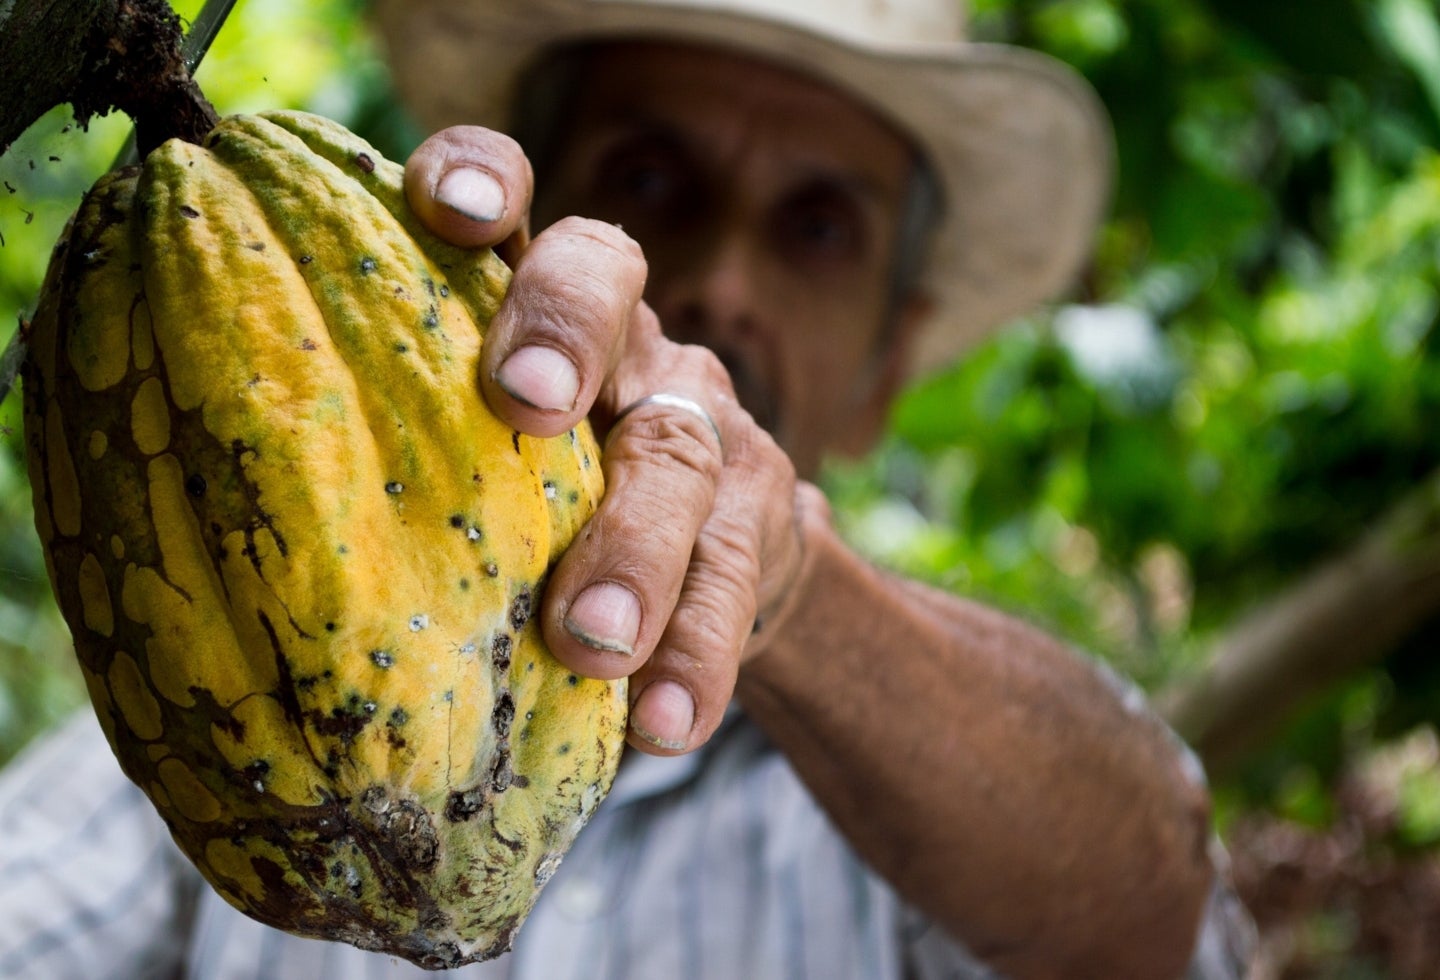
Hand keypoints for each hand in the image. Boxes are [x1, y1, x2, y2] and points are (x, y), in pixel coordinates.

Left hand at [405, 127, 813, 754]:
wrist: (711, 570)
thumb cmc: (541, 512)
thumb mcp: (475, 460)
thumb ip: (401, 452)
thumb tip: (205, 534)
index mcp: (530, 306)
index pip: (512, 200)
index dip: (482, 178)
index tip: (444, 208)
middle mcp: (623, 340)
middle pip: (607, 282)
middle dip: (564, 330)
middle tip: (524, 403)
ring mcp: (702, 422)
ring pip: (680, 452)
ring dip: (636, 547)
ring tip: (593, 643)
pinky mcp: (760, 519)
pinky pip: (736, 580)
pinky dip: (697, 654)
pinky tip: (664, 724)